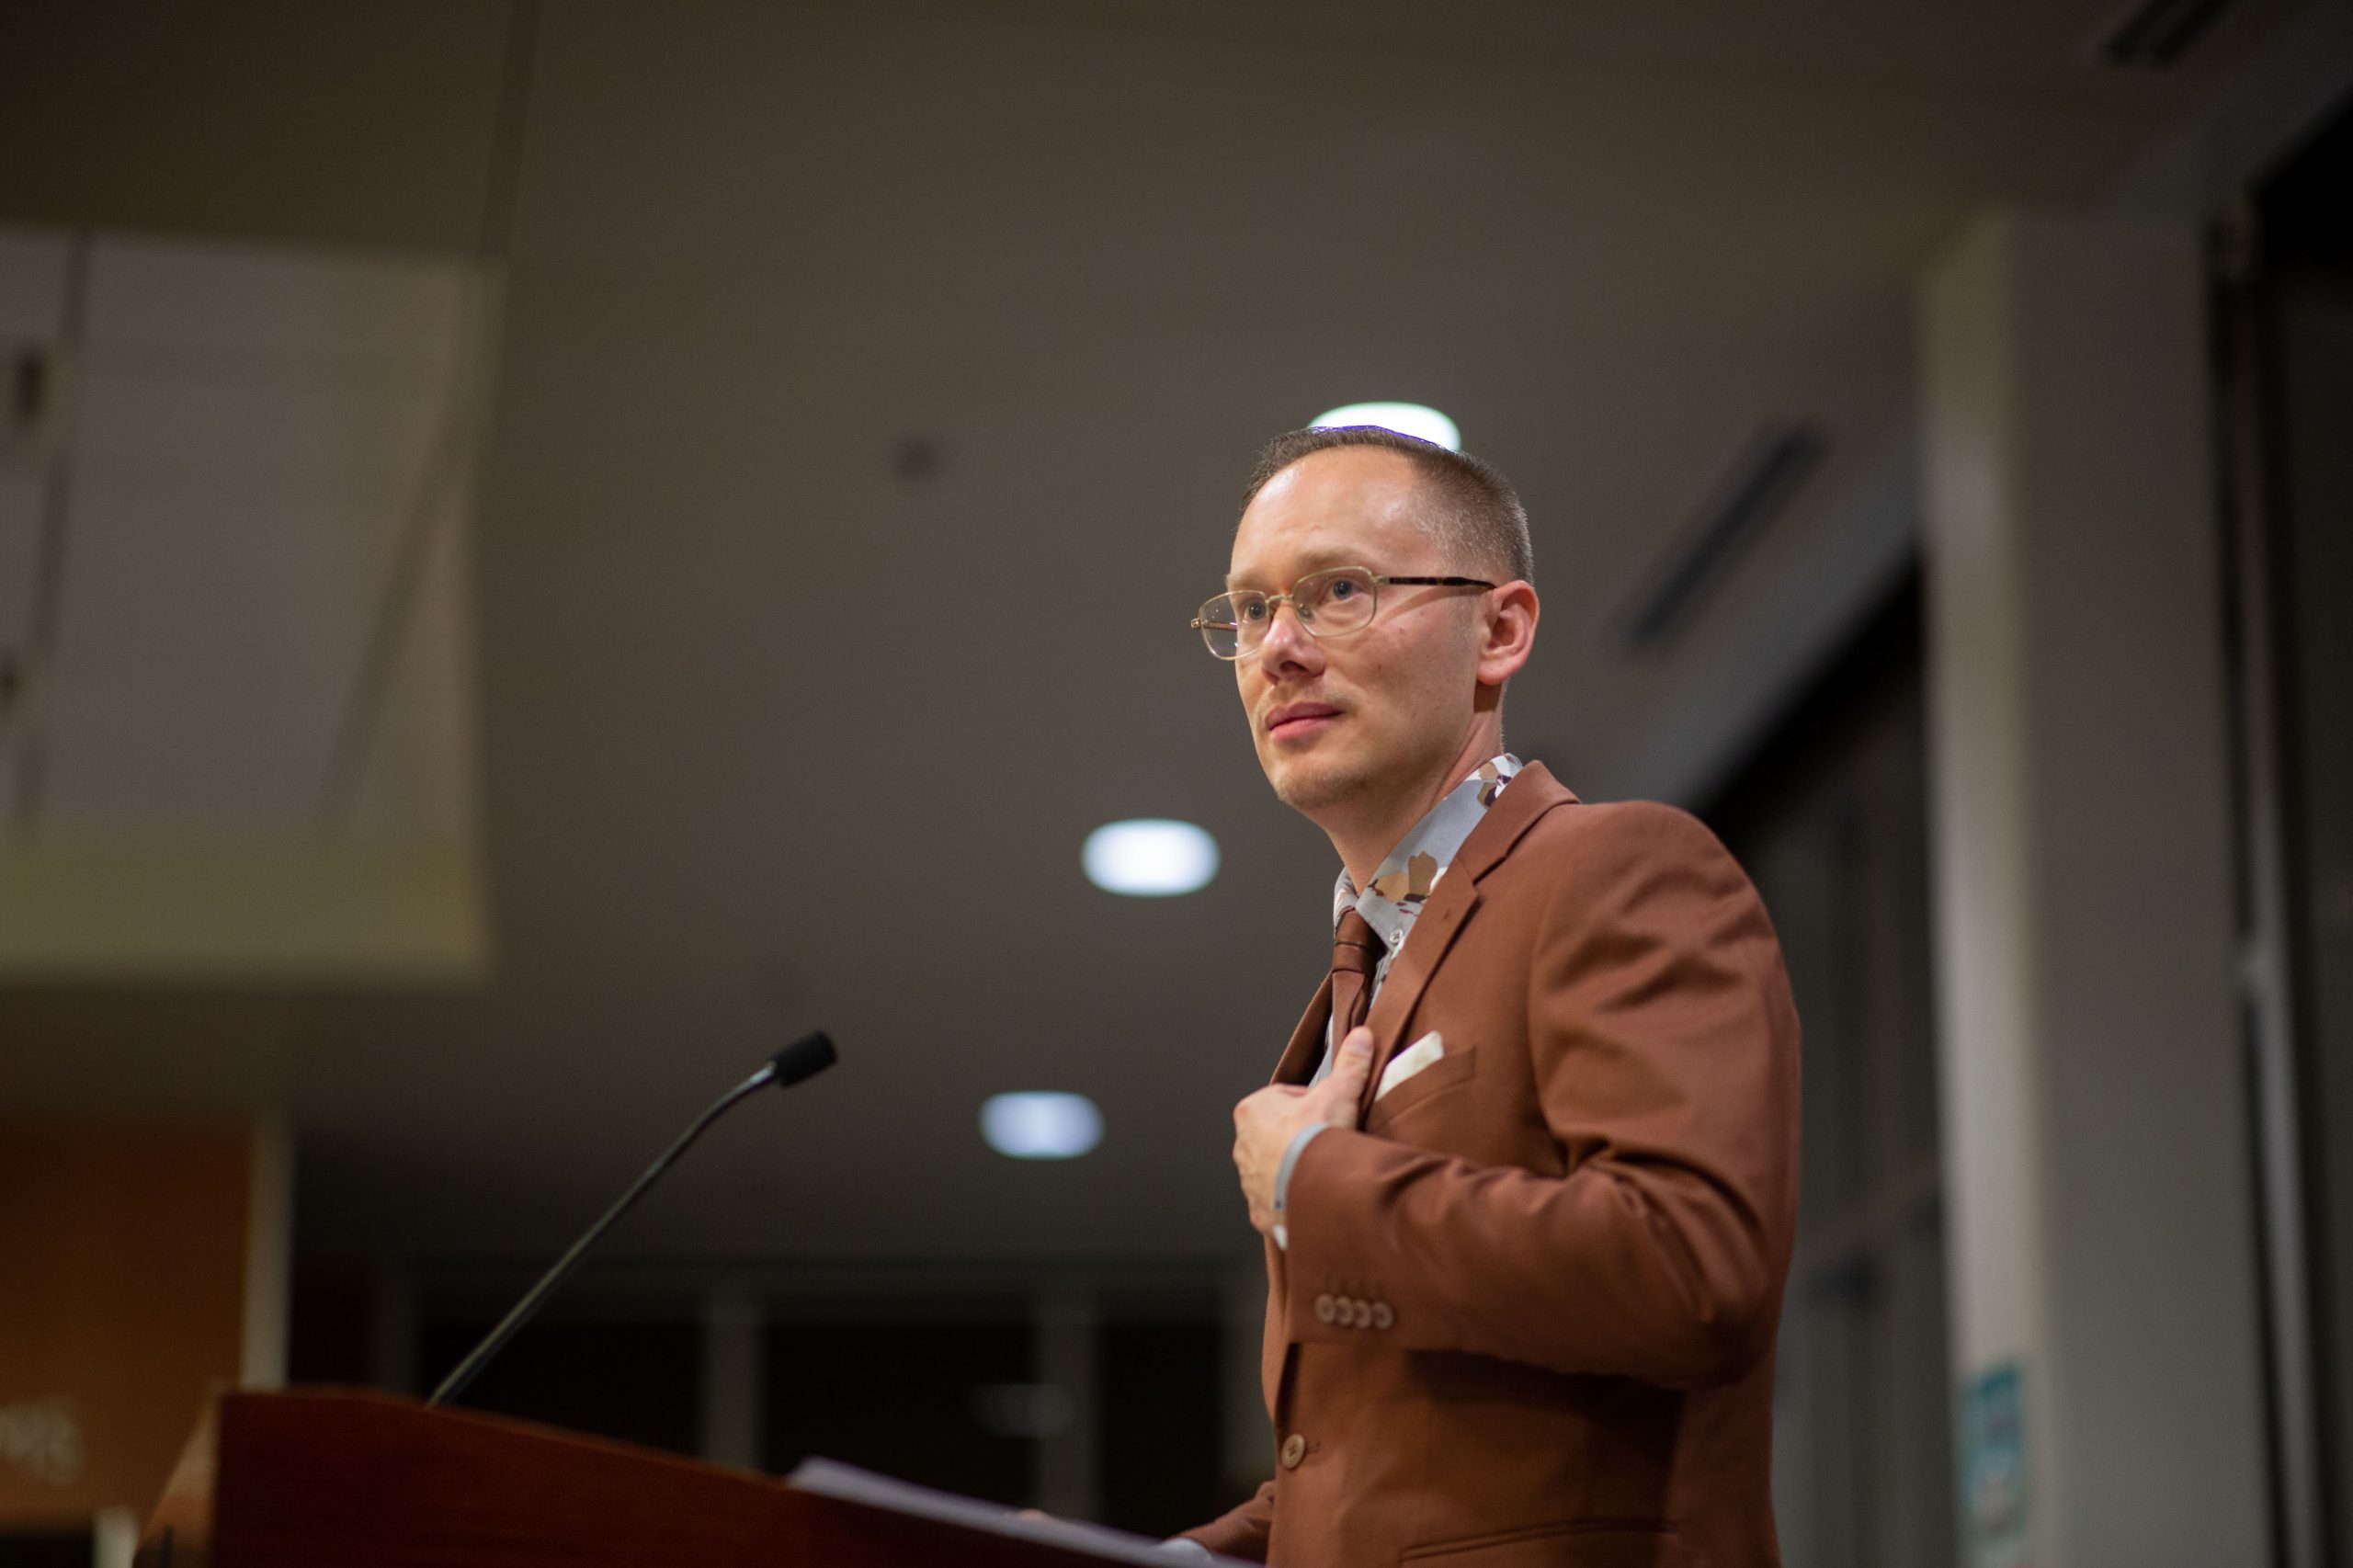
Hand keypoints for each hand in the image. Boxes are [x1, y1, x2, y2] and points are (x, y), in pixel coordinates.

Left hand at [1232, 1026, 1374, 1233]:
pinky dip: (1294, 1198)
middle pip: (1279, 1135)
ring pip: (1276, 1168)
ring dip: (1297, 1168)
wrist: (1315, 1190)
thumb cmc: (1316, 1140)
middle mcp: (1243, 1145)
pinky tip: (1316, 1194)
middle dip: (1302, 1137)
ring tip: (1326, 1169)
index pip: (1284, 1099)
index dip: (1312, 1103)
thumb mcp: (1339, 1092)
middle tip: (1330, 1141)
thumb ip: (1349, 1064)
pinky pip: (1277, 1200)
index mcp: (1253, 1111)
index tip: (1330, 1112)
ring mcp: (1249, 1180)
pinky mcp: (1259, 1209)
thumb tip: (1360, 1037)